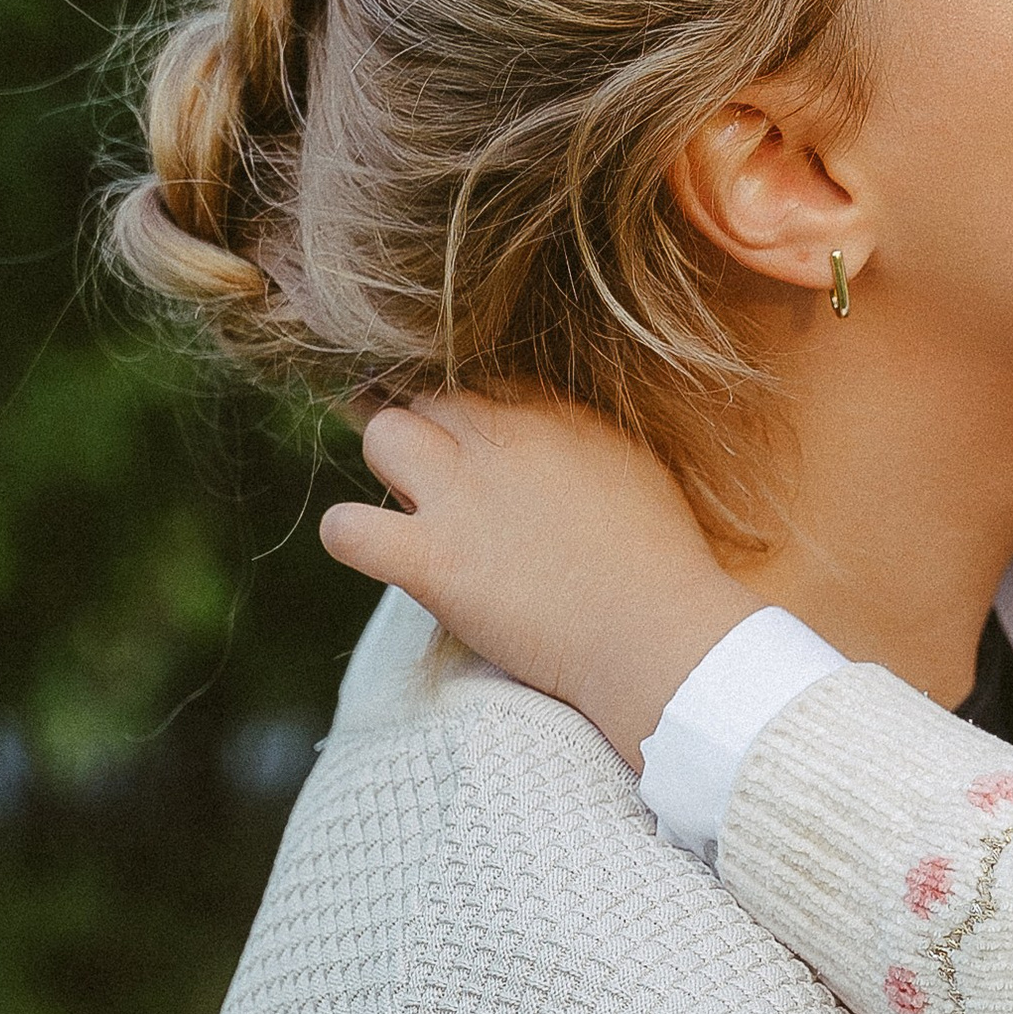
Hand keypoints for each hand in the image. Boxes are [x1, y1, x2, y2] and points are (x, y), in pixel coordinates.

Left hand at [320, 392, 753, 765]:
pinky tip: (377, 552)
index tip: (477, 441)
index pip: (486, 377)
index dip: (473, 412)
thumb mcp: (638, 472)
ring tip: (412, 506)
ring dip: (388, 467)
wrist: (660, 636)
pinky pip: (346, 529)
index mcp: (556, 414)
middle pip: (428, 395)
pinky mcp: (432, 561)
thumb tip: (556, 448)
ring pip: (381, 436)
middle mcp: (502, 439)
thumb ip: (585, 444)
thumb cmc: (666, 569)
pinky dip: (349, 537)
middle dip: (424, 428)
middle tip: (432, 473)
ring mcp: (461, 497)